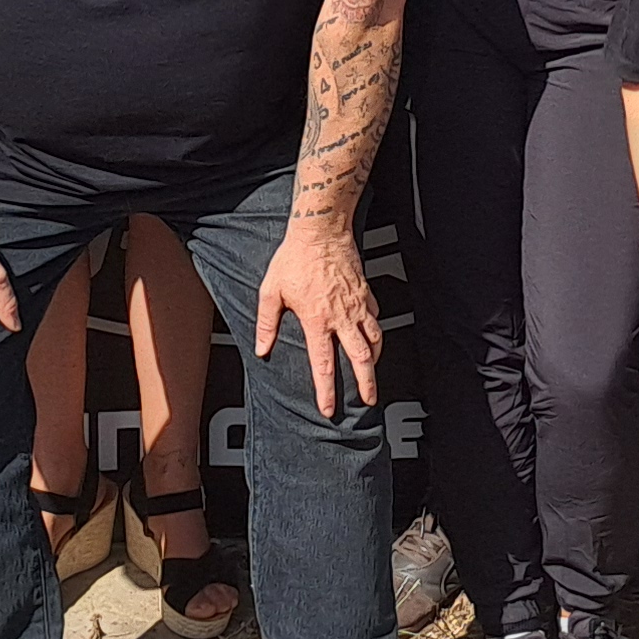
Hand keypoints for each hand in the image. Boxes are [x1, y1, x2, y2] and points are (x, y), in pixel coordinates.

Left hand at [255, 213, 385, 412]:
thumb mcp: (271, 291)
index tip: (328, 408)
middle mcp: (341, 316)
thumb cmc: (295, 257)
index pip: (324, 364)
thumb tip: (262, 348)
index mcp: (317, 320)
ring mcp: (357, 305)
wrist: (321, 230)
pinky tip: (372, 338)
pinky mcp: (365, 293)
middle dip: (366, 384)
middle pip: (360, 359)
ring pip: (374, 341)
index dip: (327, 391)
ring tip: (372, 373)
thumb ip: (267, 323)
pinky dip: (376, 333)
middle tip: (369, 400)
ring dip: (374, 361)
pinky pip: (376, 319)